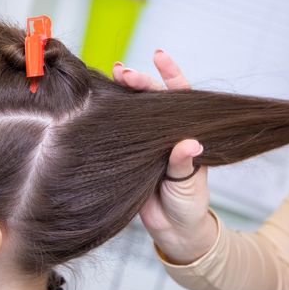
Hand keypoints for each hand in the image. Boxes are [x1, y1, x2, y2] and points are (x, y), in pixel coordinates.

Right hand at [113, 50, 217, 264]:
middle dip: (139, 81)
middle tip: (122, 72)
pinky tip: (98, 103)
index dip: (170, 74)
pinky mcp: (128, 156)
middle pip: (152, 98)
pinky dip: (110, 116)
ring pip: (133, 110)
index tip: (159, 57)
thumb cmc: (188, 205)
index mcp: (186, 133)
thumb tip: (190, 145)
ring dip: (122, 92)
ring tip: (111, 74)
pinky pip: (119, 131)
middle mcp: (165, 132)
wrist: (172, 232)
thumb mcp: (189, 186)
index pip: (180, 96)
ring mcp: (145, 143)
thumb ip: (185, 165)